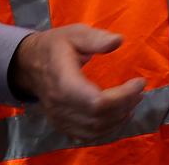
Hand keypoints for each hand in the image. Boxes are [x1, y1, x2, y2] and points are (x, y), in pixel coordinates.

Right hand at [8, 24, 145, 140]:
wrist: (29, 63)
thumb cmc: (55, 46)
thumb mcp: (75, 33)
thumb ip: (96, 38)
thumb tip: (118, 41)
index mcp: (63, 82)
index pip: (96, 102)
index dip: (122, 96)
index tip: (139, 82)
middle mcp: (60, 105)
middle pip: (98, 117)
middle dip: (125, 105)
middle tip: (139, 90)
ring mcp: (59, 118)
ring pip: (95, 129)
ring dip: (119, 118)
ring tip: (134, 101)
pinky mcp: (62, 124)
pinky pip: (87, 135)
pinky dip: (107, 129)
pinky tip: (120, 115)